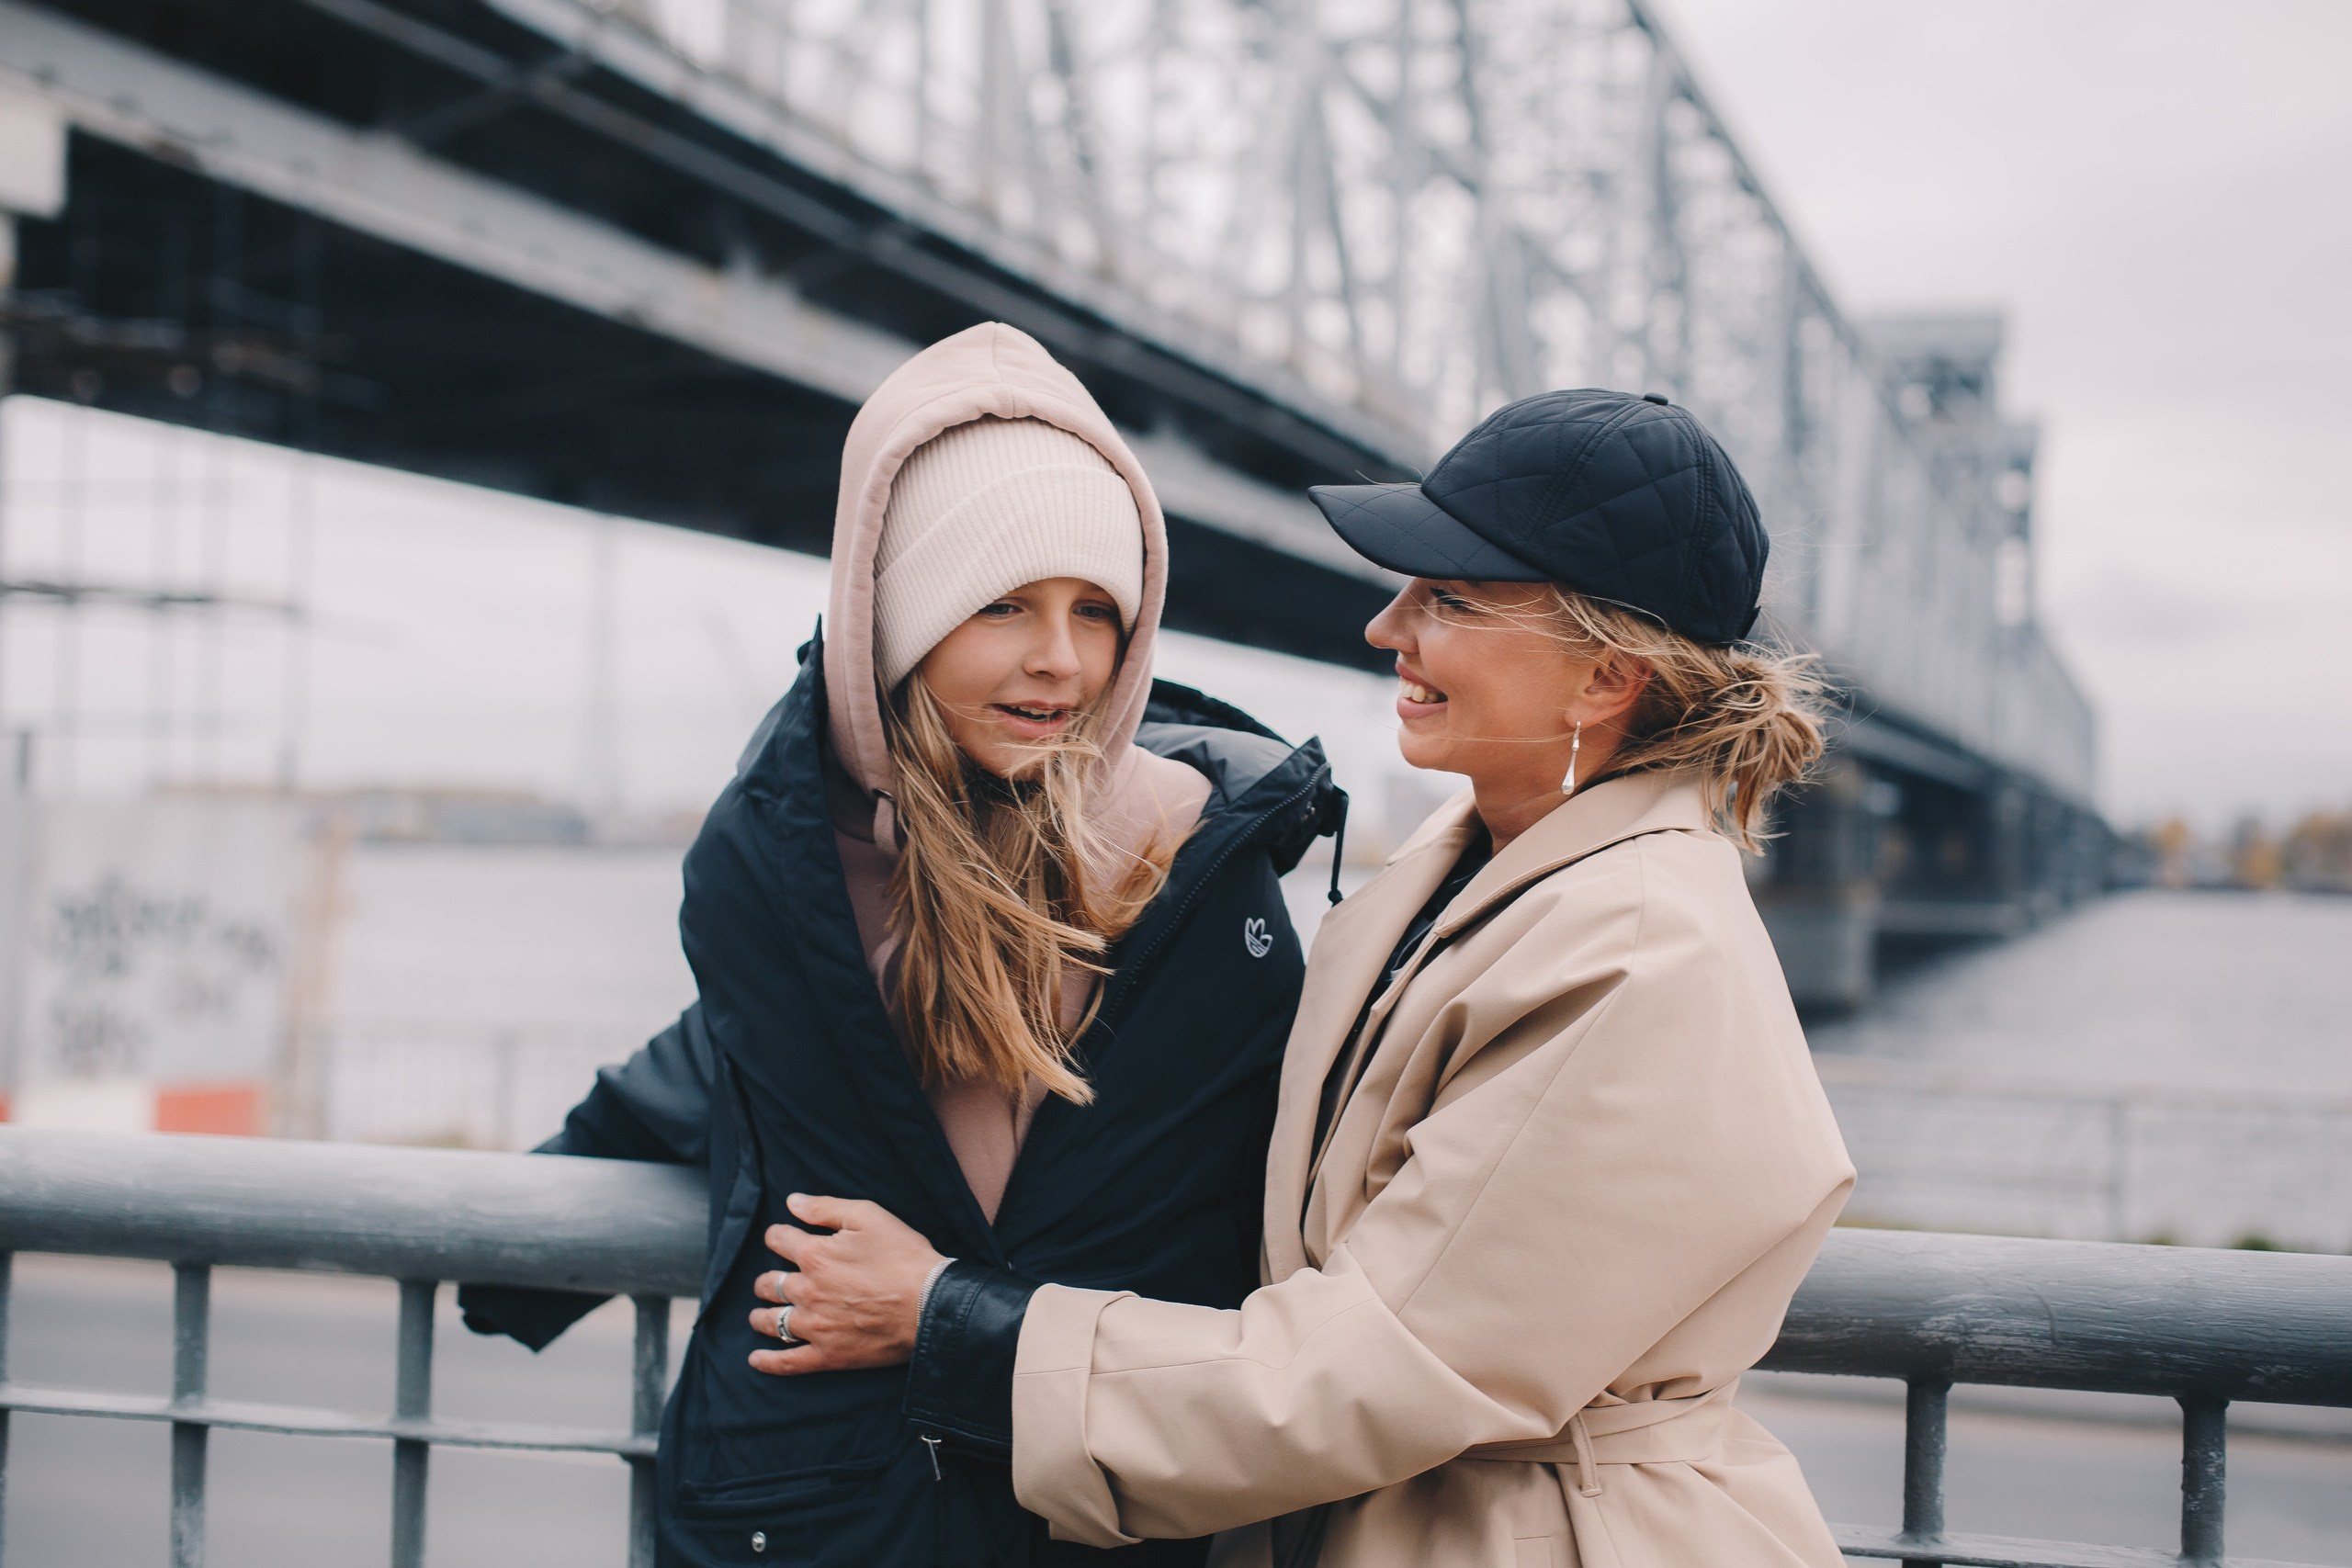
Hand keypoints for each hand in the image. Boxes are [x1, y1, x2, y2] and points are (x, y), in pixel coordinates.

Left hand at [748, 1193, 944, 1376]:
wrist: (930, 1304)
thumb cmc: (904, 1256)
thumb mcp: (869, 1217)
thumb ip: (826, 1208)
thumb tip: (793, 1202)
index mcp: (815, 1255)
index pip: (778, 1240)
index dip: (778, 1235)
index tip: (781, 1238)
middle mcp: (807, 1291)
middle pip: (769, 1283)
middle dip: (767, 1279)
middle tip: (772, 1281)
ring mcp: (815, 1326)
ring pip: (771, 1322)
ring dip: (761, 1316)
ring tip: (760, 1315)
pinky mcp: (828, 1355)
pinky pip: (788, 1362)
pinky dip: (768, 1362)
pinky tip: (756, 1359)